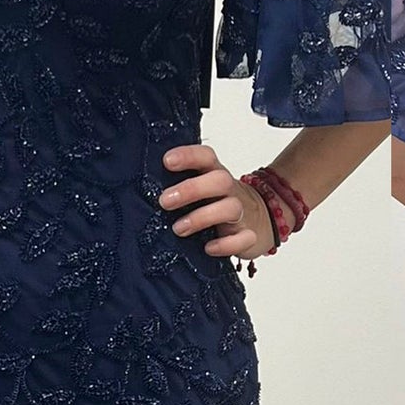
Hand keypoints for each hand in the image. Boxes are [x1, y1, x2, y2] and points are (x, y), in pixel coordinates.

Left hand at [159, 143, 271, 261]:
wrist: (263, 220)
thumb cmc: (219, 203)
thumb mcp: (203, 188)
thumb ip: (180, 185)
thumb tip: (141, 190)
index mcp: (215, 174)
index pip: (206, 157)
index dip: (188, 156)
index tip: (167, 161)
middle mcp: (230, 191)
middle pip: (220, 180)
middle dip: (192, 189)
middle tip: (165, 201)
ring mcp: (242, 213)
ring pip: (230, 208)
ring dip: (202, 218)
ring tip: (179, 229)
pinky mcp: (249, 236)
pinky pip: (243, 239)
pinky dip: (226, 245)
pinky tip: (208, 248)